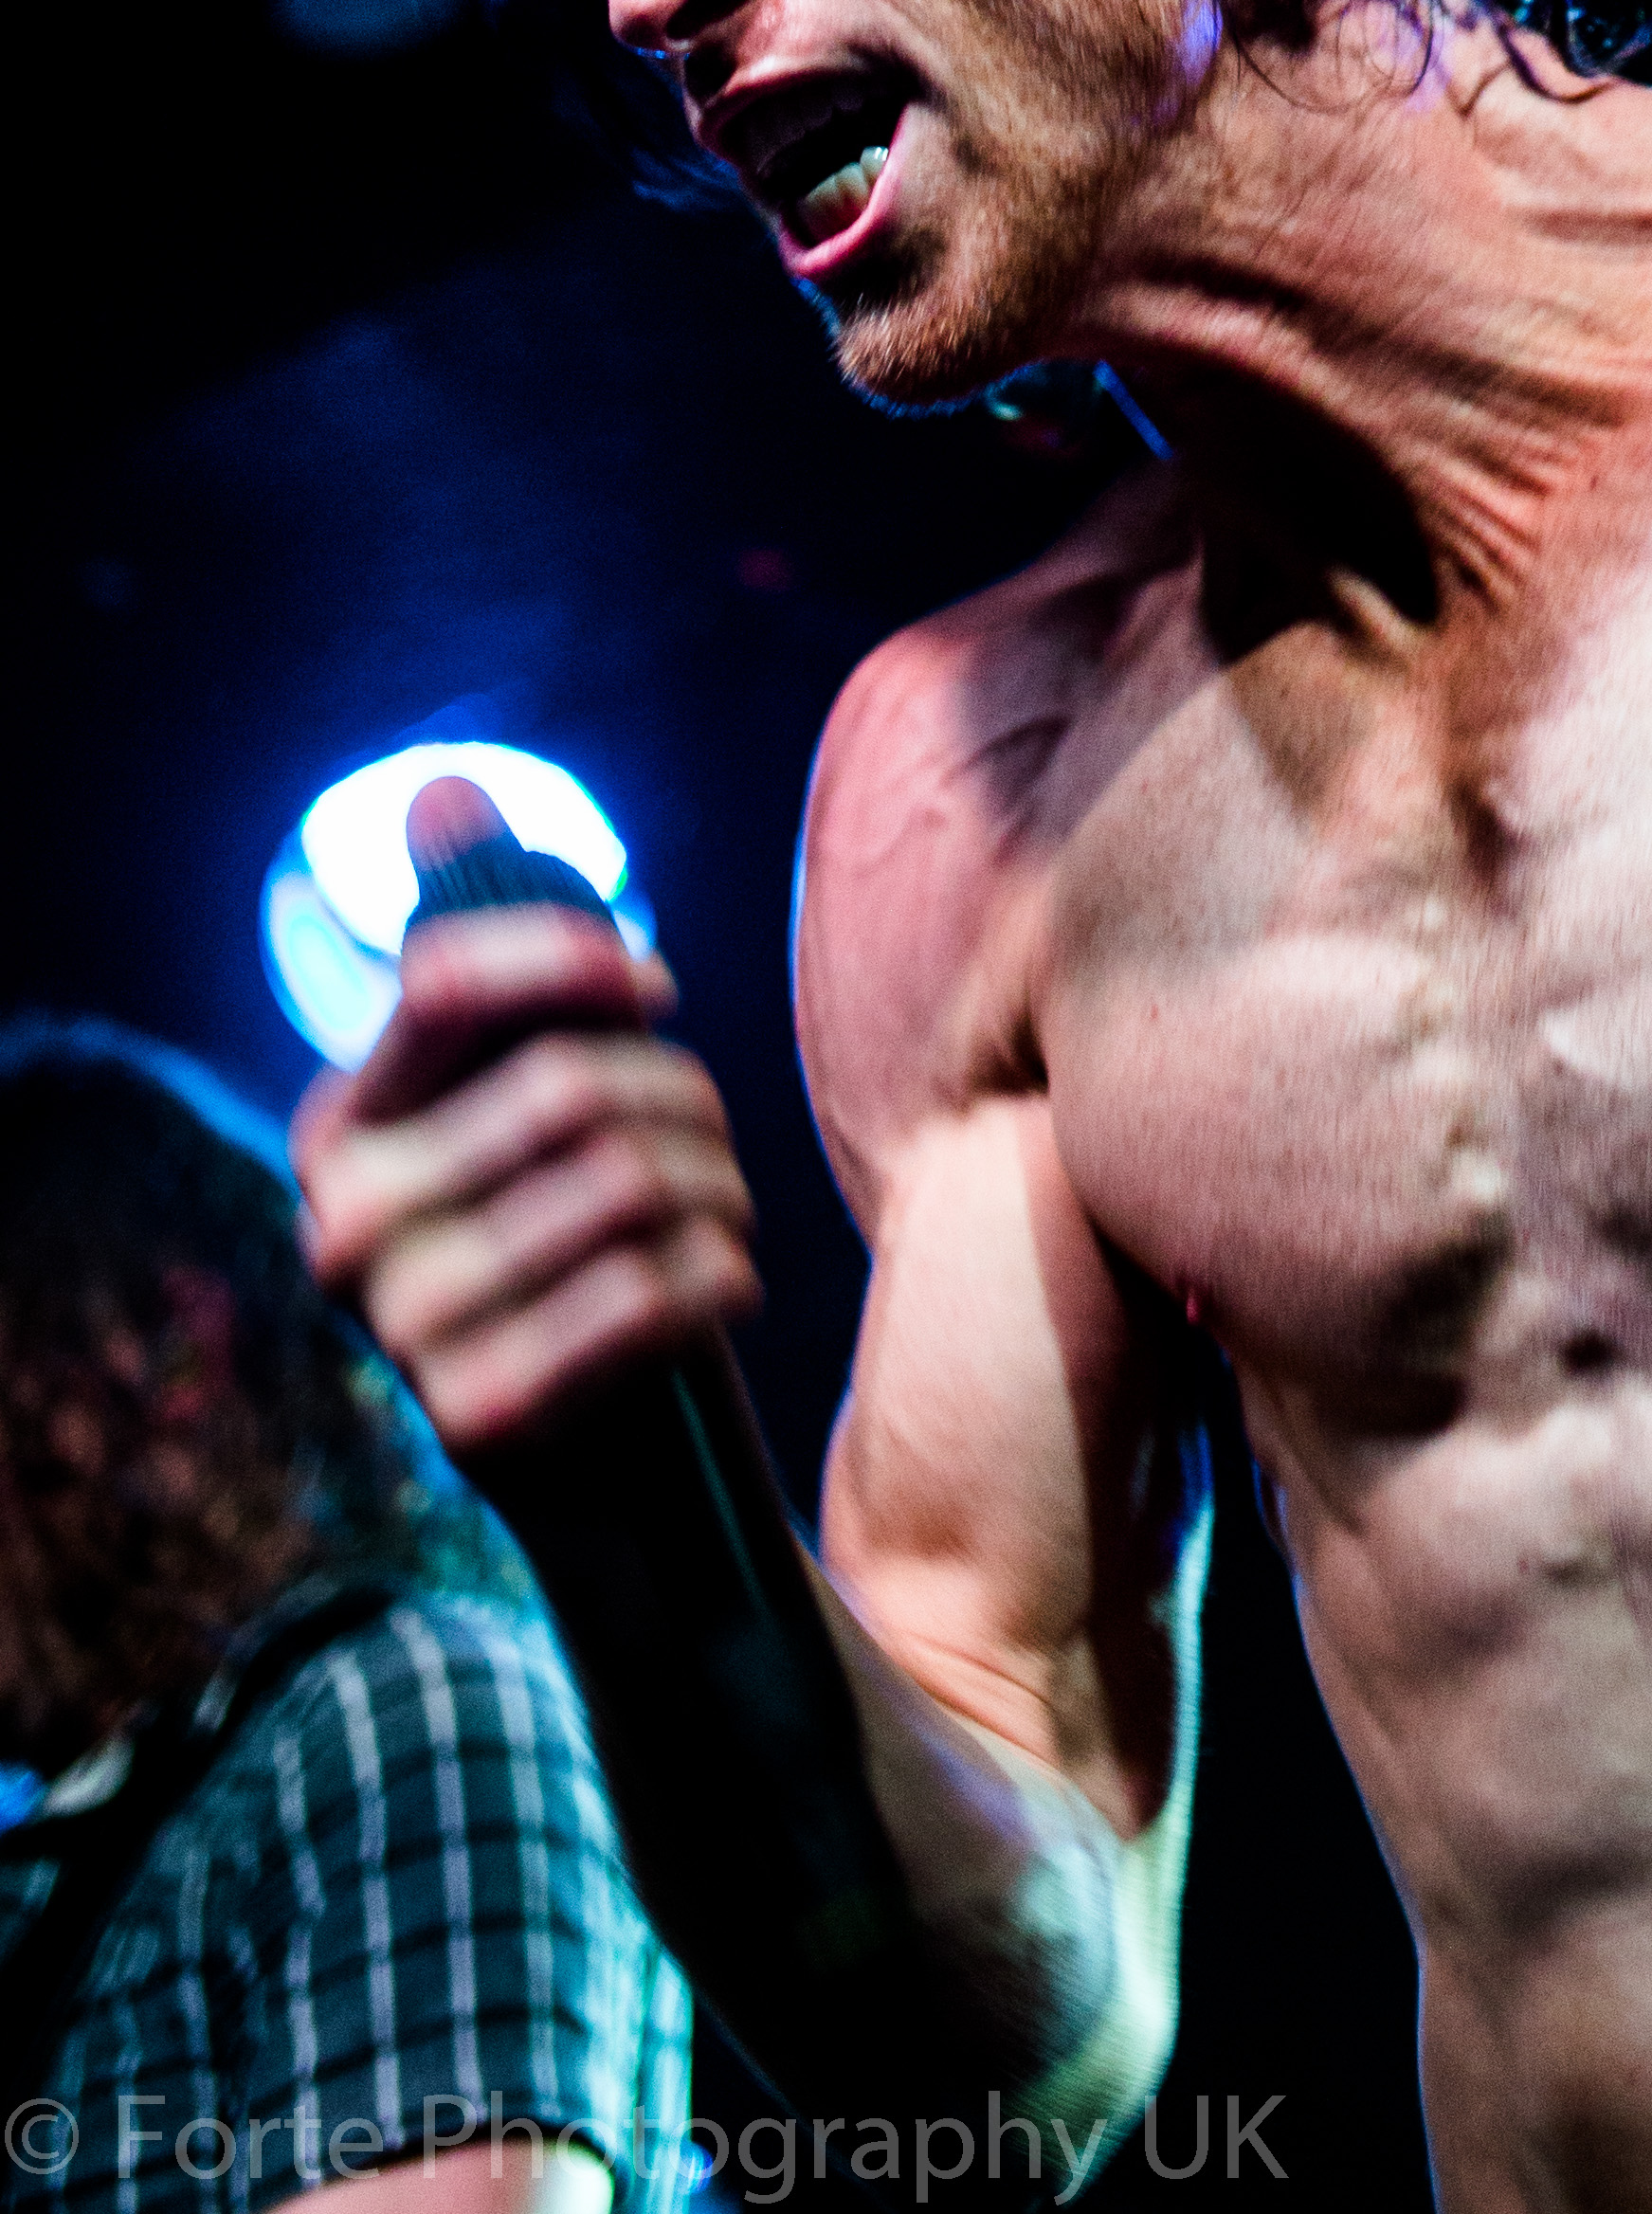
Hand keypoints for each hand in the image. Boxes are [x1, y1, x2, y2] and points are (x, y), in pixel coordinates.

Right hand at [294, 905, 760, 1457]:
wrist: (591, 1441)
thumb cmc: (561, 1224)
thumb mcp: (519, 1084)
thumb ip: (492, 943)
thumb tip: (442, 792)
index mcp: (340, 1124)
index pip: (444, 980)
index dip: (571, 959)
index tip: (656, 984)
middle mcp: (343, 1224)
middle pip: (570, 1084)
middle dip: (682, 1095)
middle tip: (713, 1131)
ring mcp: (400, 1328)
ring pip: (623, 1181)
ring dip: (716, 1185)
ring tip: (723, 1206)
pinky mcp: (478, 1417)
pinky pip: (644, 1291)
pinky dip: (719, 1270)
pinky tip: (729, 1276)